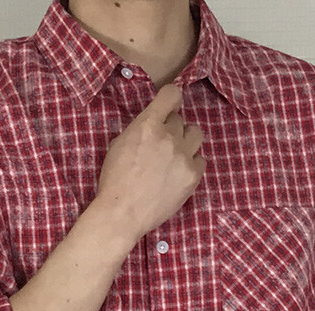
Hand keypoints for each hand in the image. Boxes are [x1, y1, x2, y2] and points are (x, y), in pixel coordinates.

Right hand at [95, 83, 205, 243]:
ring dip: (186, 141)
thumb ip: (139, 130)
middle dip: (171, 129)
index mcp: (148, 125)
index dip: (171, 99)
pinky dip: (191, 164)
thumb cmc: (114, 181)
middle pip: (180, 120)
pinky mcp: (192, 176)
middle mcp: (169, 136)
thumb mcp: (119, 145)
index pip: (172, 94)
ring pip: (196, 134)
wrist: (123, 213)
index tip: (168, 108)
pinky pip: (200, 160)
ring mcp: (183, 156)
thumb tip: (151, 126)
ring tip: (175, 156)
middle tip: (161, 146)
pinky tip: (179, 173)